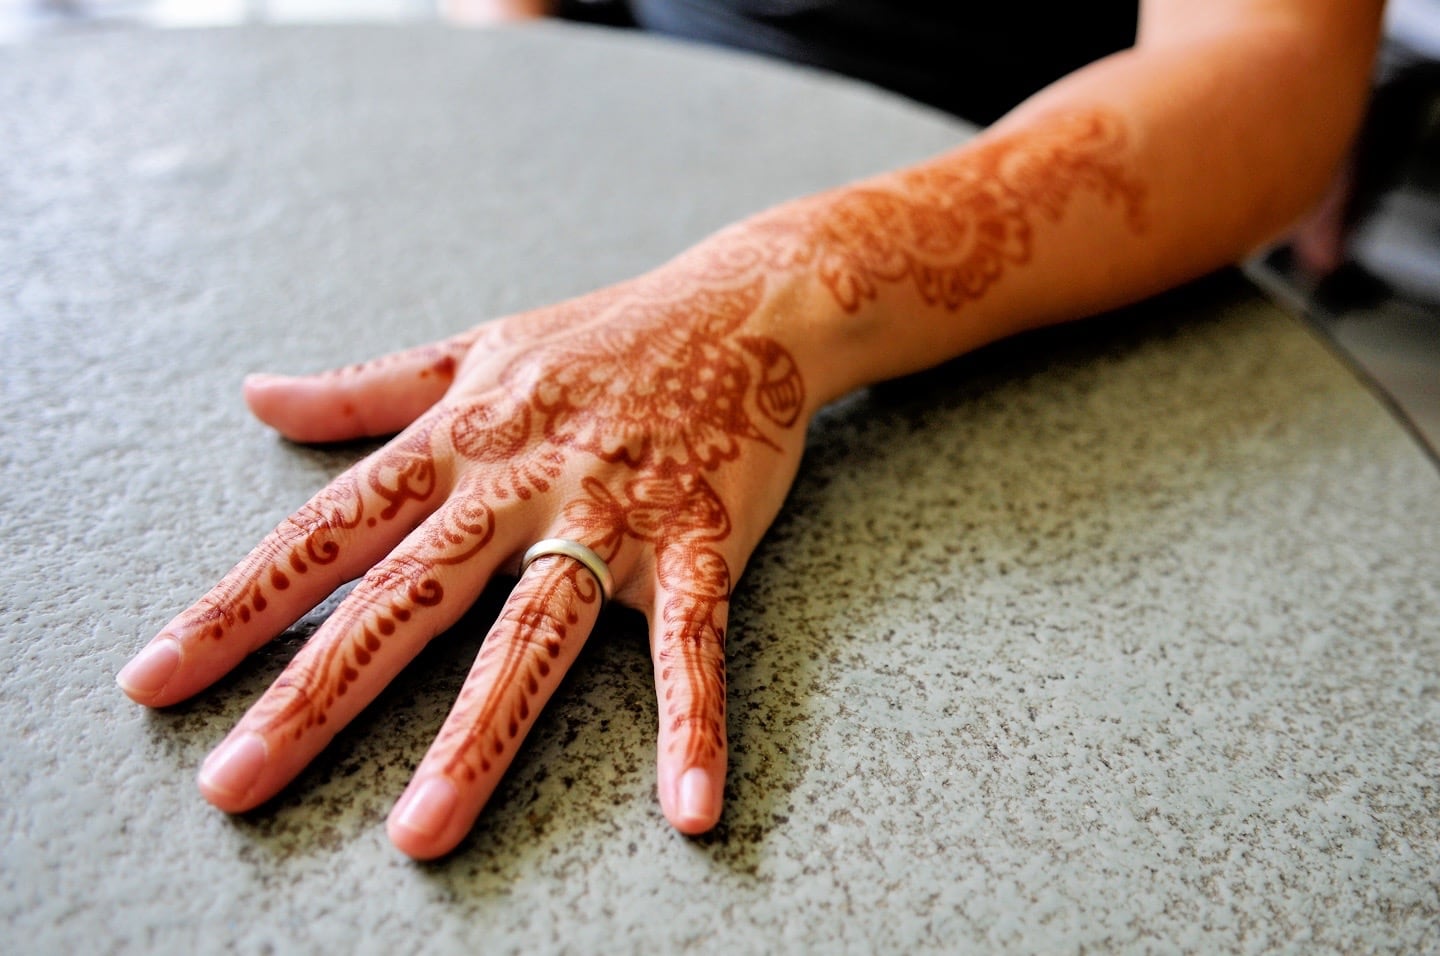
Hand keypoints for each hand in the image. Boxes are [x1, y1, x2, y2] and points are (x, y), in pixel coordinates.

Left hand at [117, 246, 811, 859]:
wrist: (745, 306)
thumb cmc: (601, 338)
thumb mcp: (473, 350)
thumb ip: (362, 389)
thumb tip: (255, 396)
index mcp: (458, 443)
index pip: (328, 530)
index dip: (238, 604)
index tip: (157, 680)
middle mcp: (522, 482)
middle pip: (407, 596)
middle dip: (317, 690)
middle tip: (236, 782)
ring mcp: (614, 514)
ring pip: (534, 630)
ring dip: (478, 732)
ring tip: (420, 831)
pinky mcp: (703, 539)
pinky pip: (693, 641)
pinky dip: (693, 721)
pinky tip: (687, 806)